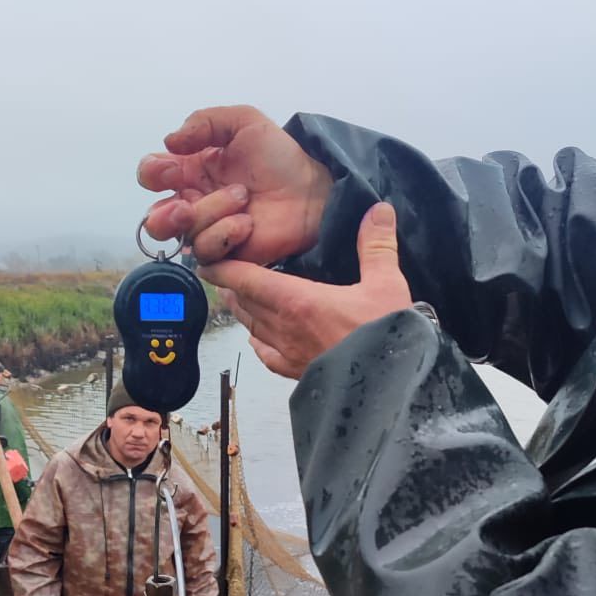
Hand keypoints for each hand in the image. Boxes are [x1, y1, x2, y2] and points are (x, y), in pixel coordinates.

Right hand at [137, 105, 331, 265]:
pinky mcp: (224, 254)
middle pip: (154, 221)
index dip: (152, 173)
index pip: (151, 175)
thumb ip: (204, 122)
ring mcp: (208, 230)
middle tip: (187, 205)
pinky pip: (206, 252)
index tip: (173, 169)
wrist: (310, 191)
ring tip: (243, 200)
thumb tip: (170, 142)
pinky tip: (247, 224)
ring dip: (211, 213)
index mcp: (191, 170)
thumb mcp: (243, 122)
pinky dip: (225, 234)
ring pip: (184, 233)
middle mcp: (194, 202)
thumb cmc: (280, 157)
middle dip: (164, 215)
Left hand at [201, 202, 411, 377]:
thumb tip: (379, 209)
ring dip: (242, 311)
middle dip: (231, 286)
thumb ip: (376, 244)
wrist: (390, 387)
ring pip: (252, 327)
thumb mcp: (386, 284)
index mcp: (297, 300)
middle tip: (223, 274)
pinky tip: (257, 341)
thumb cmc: (385, 335)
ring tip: (236, 299)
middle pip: (244, 302)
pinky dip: (257, 343)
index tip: (205, 261)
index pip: (246, 279)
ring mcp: (288, 353)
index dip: (222, 269)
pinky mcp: (297, 374)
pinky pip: (267, 356)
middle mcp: (284, 327)